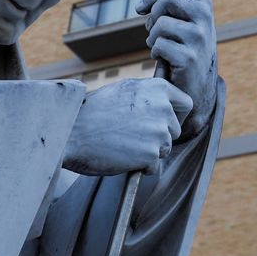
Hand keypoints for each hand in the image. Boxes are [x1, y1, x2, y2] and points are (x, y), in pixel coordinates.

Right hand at [62, 78, 192, 175]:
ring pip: (164, 149)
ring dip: (148, 152)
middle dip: (158, 137)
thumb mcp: (123, 90)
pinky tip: (122, 157)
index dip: (175, 115)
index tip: (163, 123)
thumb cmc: (91, 112)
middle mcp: (163, 107)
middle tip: (131, 137)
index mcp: (158, 88)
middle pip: (174, 130)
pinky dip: (141, 167)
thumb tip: (164, 102)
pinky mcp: (152, 153)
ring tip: (123, 145)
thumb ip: (147, 95)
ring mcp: (158, 131)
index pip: (185, 104)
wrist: (71, 132)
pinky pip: (154, 167)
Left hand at [136, 0, 217, 136]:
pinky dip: (155, 52)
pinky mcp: (189, 57)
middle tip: (152, 27)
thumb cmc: (186, 43)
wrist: (198, 80)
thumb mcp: (182, 15)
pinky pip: (158, 45)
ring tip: (159, 45)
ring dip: (152, 37)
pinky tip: (165, 58)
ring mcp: (198, 38)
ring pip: (159, 23)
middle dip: (152, 13)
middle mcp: (205, 18)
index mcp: (203, 3)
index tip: (144, 8)